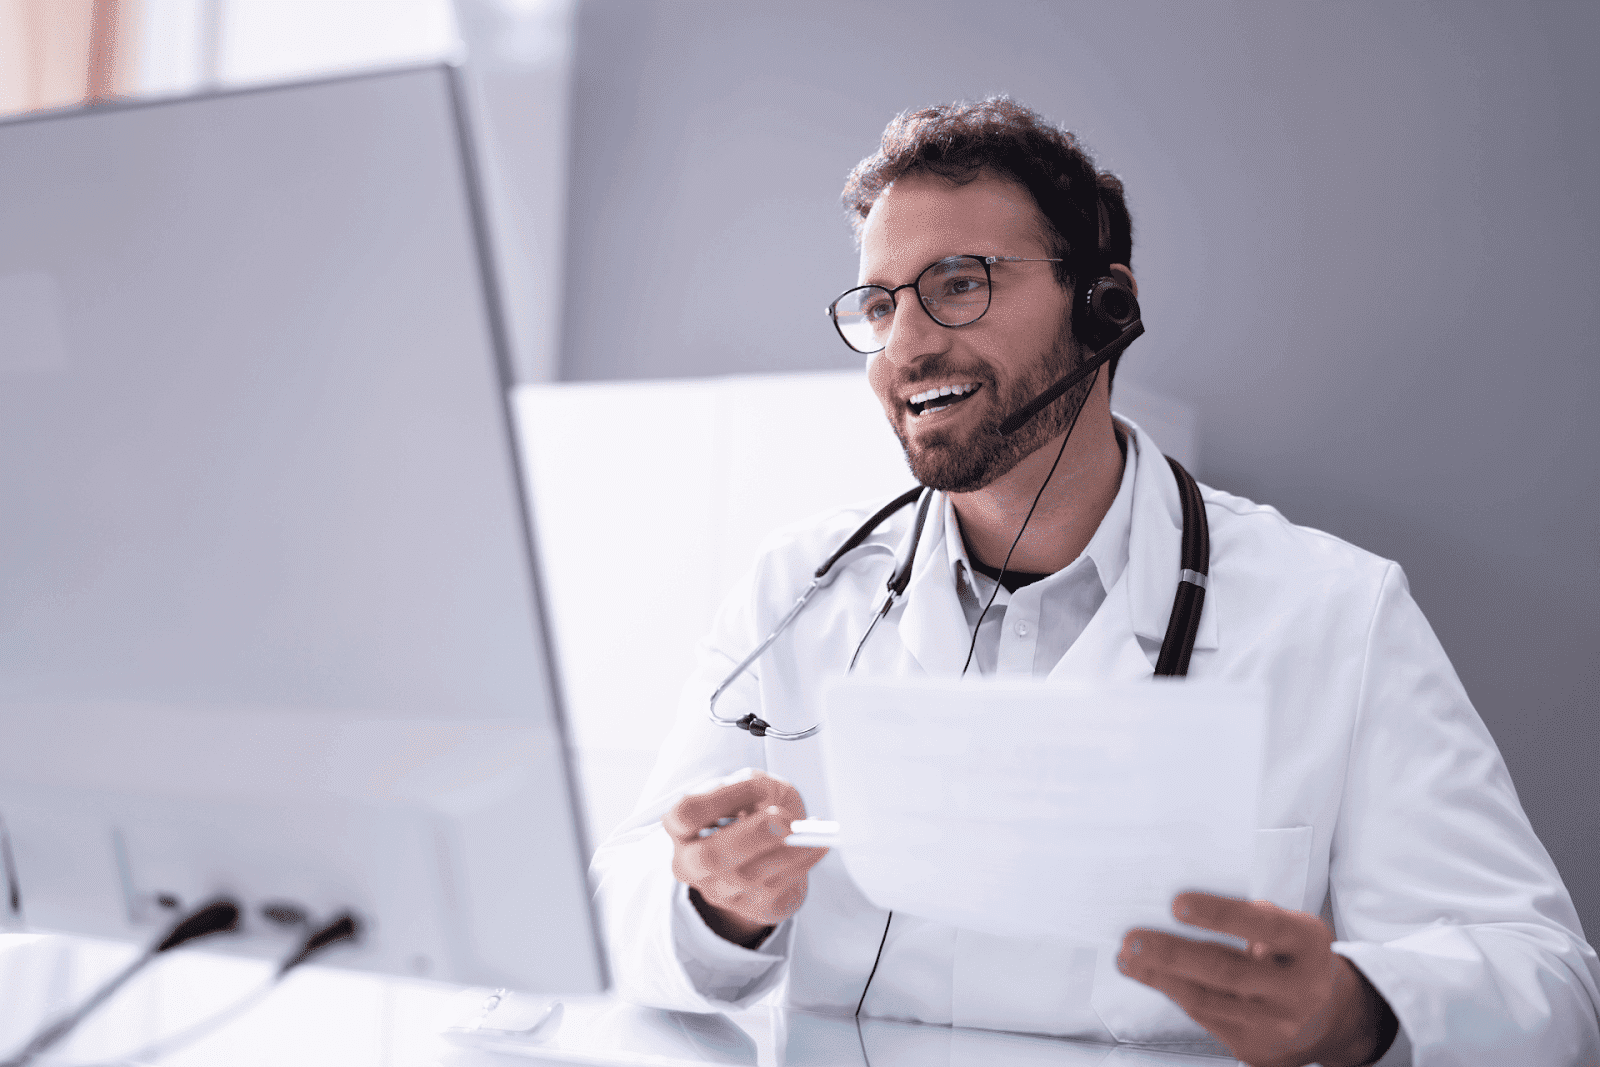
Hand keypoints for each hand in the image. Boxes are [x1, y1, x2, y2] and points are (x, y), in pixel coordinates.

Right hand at [663, 770, 827, 946]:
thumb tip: (775, 814)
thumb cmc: (754, 809)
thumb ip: (754, 789)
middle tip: (783, 820)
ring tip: (808, 830)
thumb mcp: (750, 786)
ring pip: (750, 876)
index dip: (716, 802)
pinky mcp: (750, 907)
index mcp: (682, 828)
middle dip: (751, 837)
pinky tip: (816, 845)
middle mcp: (692, 863)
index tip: (754, 787)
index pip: (683, 816)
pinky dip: (803, 862)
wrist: (771, 845)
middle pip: (710, 857)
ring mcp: (718, 890)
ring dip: (787, 851)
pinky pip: (778, 887)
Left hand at [1117, 893, 1385, 1066]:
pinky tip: (1144, 974)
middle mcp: (1298, 988)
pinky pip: (1202, 1015)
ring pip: (1206, 999)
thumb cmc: (1289, 955)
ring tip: (1127, 956)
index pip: (1264, 925)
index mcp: (1309, 944)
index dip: (1219, 914)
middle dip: (1174, 954)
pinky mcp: (1252, 1044)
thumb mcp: (1288, 926)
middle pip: (1228, 971)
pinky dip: (1169, 991)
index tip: (1177, 903)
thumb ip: (1251, 916)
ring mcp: (1275, 1022)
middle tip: (1133, 939)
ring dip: (1158, 976)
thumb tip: (1181, 906)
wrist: (1323, 1017)